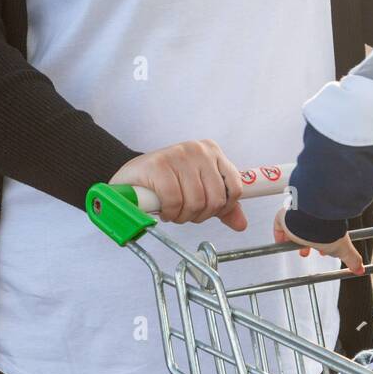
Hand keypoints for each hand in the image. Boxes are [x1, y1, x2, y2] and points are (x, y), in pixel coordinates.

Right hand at [110, 141, 246, 230]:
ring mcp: (178, 155)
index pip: (235, 187)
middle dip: (200, 215)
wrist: (131, 176)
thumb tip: (241, 224)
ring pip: (196, 202)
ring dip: (183, 216)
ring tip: (174, 211)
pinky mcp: (159, 165)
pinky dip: (170, 213)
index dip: (223, 207)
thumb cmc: (166, 182)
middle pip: (215, 199)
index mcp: (212, 151)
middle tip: (186, 213)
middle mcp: (198, 149)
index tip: (209, 211)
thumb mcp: (199, 190)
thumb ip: (222, 205)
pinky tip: (164, 210)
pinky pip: (175, 201)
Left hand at [273, 207, 364, 275]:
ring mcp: (297, 217)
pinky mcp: (284, 216)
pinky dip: (279, 235)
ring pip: (293, 229)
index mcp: (324, 226)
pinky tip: (280, 243)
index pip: (322, 236)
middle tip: (305, 254)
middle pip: (307, 233)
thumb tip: (361, 270)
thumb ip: (353, 259)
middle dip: (307, 244)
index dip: (322, 245)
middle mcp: (310, 221)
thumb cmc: (329, 231)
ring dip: (294, 240)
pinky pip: (279, 224)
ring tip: (294, 250)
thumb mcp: (343, 248)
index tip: (322, 253)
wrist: (313, 219)